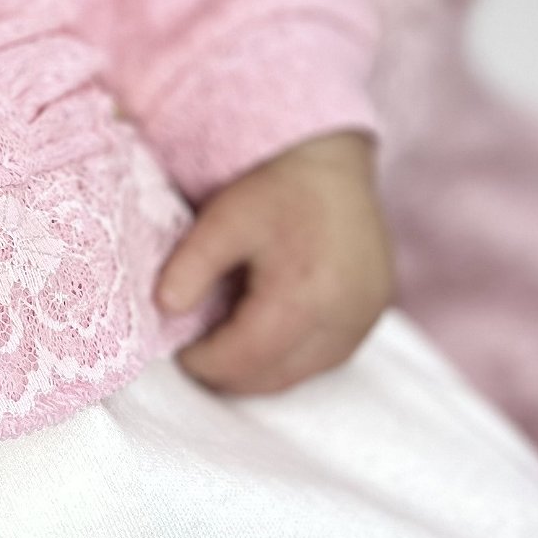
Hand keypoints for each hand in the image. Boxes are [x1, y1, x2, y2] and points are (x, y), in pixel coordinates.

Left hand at [155, 130, 391, 396]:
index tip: (180, 351)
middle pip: (273, 377)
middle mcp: (343, 318)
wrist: (332, 160)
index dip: (206, 363)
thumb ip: (191, 266)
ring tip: (229, 336)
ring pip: (300, 374)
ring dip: (259, 368)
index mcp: (305, 295)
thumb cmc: (275, 188)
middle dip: (229, 371)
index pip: (246, 360)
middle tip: (199, 347)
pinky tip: (266, 327)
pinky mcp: (371, 316)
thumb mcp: (223, 219)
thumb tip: (165, 310)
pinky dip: (289, 355)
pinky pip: (324, 358)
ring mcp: (363, 321)